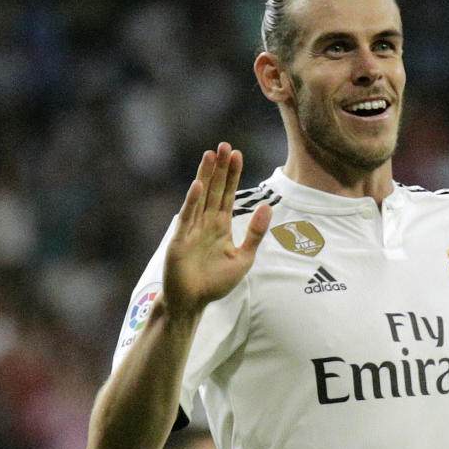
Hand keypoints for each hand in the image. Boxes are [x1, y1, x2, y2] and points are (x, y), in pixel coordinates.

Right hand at [162, 142, 271, 315]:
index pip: (228, 194)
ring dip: (206, 176)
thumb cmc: (216, 282)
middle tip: (224, 144)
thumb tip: (268, 207)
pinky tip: (198, 185)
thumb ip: (256, 233)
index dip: (232, 175)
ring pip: (201, 197)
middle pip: (215, 189)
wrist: (193, 303)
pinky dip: (192, 202)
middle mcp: (205, 223)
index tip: (238, 154)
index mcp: (220, 226)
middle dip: (220, 168)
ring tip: (211, 154)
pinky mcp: (180, 241)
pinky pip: (187, 218)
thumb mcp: (244, 258)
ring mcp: (191, 229)